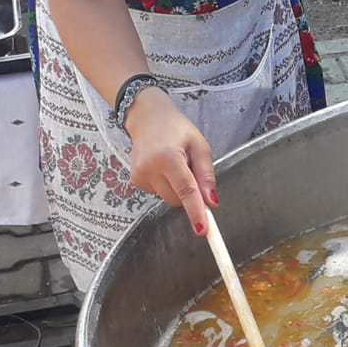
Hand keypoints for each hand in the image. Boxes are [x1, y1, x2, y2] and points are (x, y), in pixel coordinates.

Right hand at [125, 88, 217, 232]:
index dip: (196, 212)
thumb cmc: (176, 128)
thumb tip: (211, 202)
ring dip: (177, 188)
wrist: (146, 117)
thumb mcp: (200, 146)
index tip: (203, 229)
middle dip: (189, 193)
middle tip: (190, 169)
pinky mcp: (136, 180)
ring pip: (168, 198)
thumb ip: (206, 176)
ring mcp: (140, 175)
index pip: (186, 191)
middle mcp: (150, 168)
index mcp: (168, 157)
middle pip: (178, 199)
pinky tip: (163, 167)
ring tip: (175, 163)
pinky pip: (159, 193)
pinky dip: (166, 185)